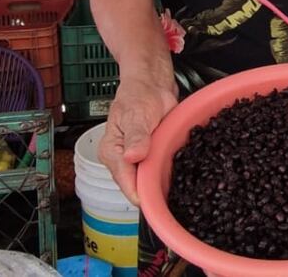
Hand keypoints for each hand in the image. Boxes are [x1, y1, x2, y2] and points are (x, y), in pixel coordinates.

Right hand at [98, 74, 177, 204]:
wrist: (151, 85)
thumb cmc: (139, 95)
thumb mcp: (137, 114)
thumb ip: (136, 136)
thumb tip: (131, 156)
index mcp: (111, 152)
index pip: (124, 181)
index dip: (140, 193)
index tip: (156, 202)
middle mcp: (120, 160)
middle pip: (135, 185)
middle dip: (152, 190)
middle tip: (173, 194)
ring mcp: (133, 160)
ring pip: (146, 181)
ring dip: (159, 183)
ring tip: (177, 186)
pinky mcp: (145, 158)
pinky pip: (154, 172)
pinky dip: (164, 174)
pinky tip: (176, 175)